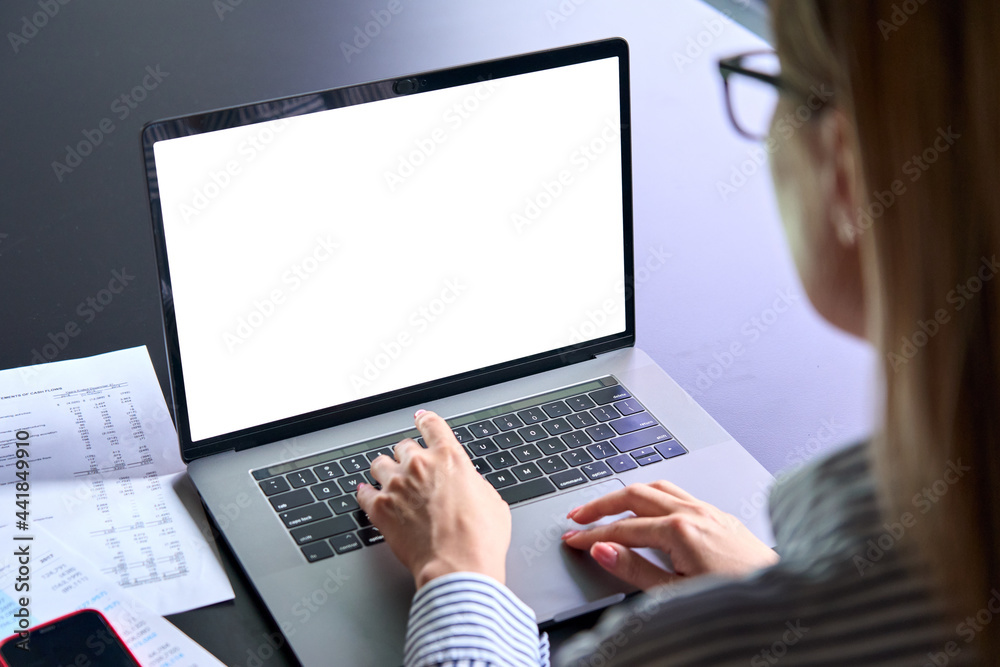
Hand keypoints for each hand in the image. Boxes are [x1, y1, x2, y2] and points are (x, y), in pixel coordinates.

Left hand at [357, 410, 511, 588]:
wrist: (459, 565)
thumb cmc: (480, 538)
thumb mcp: (492, 500)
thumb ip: (473, 483)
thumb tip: (467, 485)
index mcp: (449, 457)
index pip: (432, 425)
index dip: (425, 420)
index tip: (420, 419)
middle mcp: (420, 465)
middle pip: (403, 446)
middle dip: (407, 457)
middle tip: (413, 470)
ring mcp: (396, 485)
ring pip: (379, 464)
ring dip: (385, 471)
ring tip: (389, 481)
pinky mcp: (379, 509)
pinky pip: (363, 492)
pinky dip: (366, 493)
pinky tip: (367, 495)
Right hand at [561, 480, 777, 590]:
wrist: (786, 596)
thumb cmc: (736, 598)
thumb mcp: (676, 593)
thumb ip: (635, 570)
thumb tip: (603, 550)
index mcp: (679, 530)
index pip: (622, 529)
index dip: (592, 535)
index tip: (572, 540)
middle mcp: (693, 512)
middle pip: (634, 496)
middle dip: (601, 506)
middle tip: (577, 517)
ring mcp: (708, 510)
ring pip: (656, 487)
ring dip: (626, 495)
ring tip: (607, 507)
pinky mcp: (719, 515)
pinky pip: (677, 493)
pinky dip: (652, 495)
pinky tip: (649, 509)